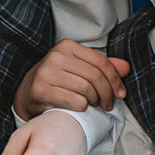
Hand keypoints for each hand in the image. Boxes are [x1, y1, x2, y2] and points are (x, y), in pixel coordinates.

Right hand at [16, 41, 130, 119]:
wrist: (28, 94)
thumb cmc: (59, 81)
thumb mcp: (80, 69)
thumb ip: (102, 67)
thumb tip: (126, 67)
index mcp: (67, 46)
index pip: (101, 62)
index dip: (115, 80)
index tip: (121, 94)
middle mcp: (55, 56)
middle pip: (95, 77)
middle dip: (107, 94)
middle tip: (108, 105)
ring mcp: (46, 72)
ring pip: (86, 89)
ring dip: (94, 101)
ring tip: (93, 105)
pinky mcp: (40, 89)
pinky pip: (74, 100)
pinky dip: (82, 107)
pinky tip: (80, 108)